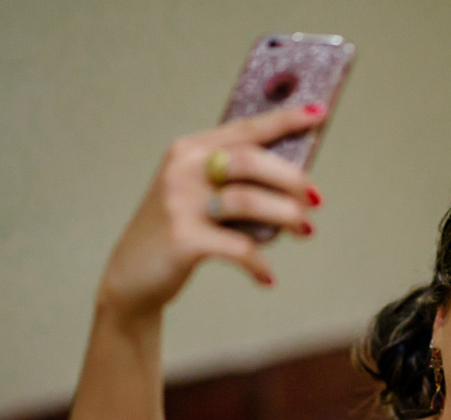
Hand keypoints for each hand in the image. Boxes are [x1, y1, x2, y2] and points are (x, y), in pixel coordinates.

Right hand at [100, 105, 324, 317]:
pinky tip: (267, 278)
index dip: (285, 119)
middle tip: (317, 200)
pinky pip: (239, 248)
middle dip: (293, 179)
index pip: (246, 128)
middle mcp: (183, 169)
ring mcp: (180, 203)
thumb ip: (236, 182)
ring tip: (307, 231)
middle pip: (252, 161)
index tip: (319, 111)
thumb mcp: (199, 196)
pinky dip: (259, 264)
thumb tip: (298, 184)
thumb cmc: (180, 233)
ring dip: (287, 217)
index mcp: (190, 150)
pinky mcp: (183, 239)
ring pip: (250, 201)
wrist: (131, 276)